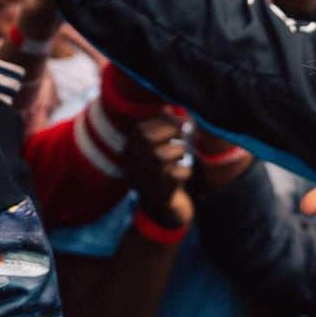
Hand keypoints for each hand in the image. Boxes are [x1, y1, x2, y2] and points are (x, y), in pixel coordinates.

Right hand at [124, 114, 193, 228]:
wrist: (163, 209)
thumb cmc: (165, 172)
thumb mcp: (161, 148)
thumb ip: (164, 128)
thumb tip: (168, 107)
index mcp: (130, 151)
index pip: (142, 129)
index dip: (165, 122)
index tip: (181, 125)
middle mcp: (132, 165)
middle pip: (148, 140)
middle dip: (171, 134)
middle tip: (182, 139)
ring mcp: (143, 180)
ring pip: (162, 156)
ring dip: (178, 153)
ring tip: (181, 158)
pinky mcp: (158, 193)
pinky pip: (175, 175)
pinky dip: (185, 172)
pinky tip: (184, 174)